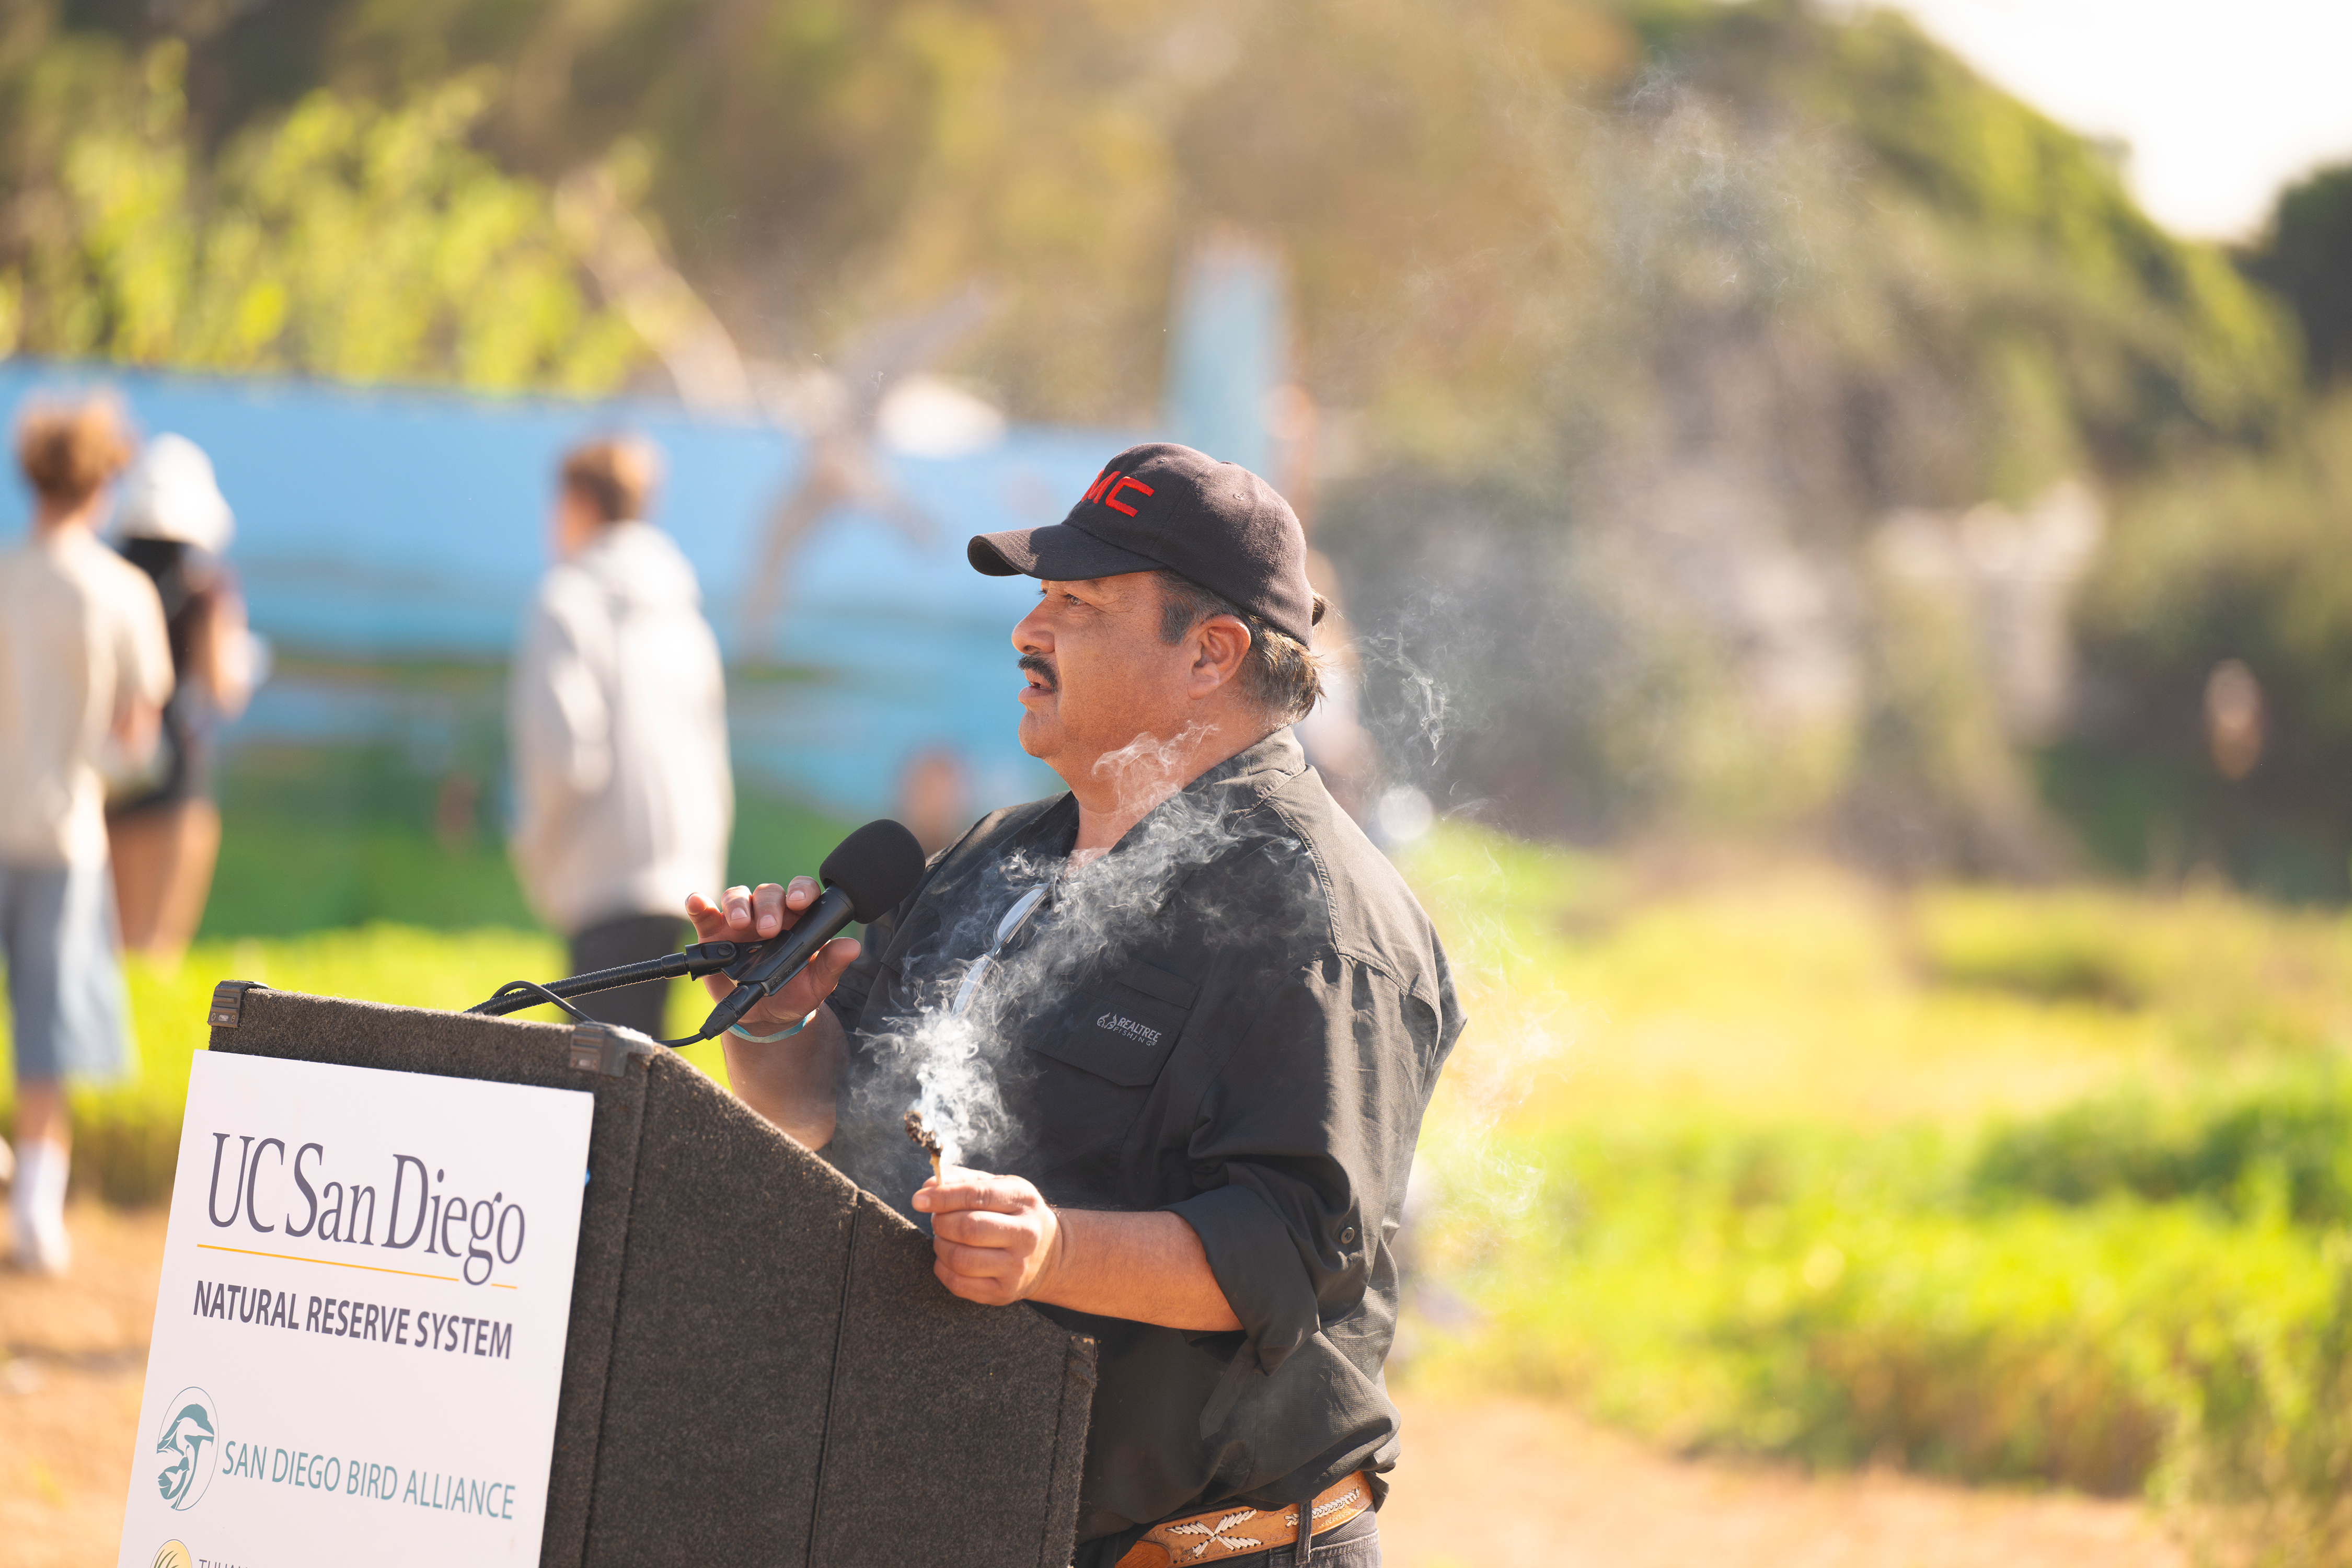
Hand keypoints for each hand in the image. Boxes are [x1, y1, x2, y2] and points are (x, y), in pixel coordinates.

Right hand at [684, 877, 861, 1034]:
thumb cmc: (794, 994)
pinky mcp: (714, 934)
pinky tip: (697, 903)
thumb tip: (851, 947)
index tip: (800, 902)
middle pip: (769, 893)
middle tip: (768, 930)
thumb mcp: (816, 985)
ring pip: (738, 897)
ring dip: (737, 905)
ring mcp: (740, 922)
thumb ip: (831, 965)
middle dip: (769, 906)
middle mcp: (768, 914)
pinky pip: (705, 913)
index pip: (801, 892)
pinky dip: (699, 905)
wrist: (765, 1018)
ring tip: (739, 923)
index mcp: (798, 920)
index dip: (801, 890)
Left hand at [914, 1171, 1063, 1306]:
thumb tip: (927, 1187)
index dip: (942, 1197)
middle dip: (941, 1223)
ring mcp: (1016, 1267)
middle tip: (938, 1220)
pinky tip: (948, 1259)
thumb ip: (963, 1181)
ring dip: (941, 1247)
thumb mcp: (999, 1187)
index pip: (977, 1196)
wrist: (1049, 1255)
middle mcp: (1025, 1233)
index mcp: (1023, 1199)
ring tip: (944, 1239)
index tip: (919, 1200)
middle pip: (968, 1229)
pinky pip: (959, 1284)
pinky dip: (943, 1270)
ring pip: (961, 1259)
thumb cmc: (1014, 1214)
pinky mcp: (1004, 1292)